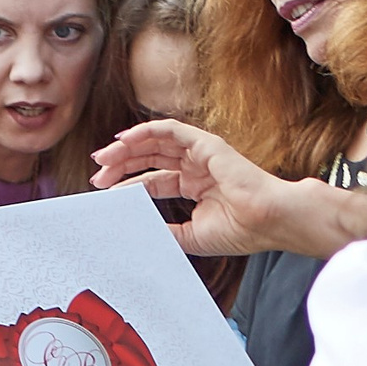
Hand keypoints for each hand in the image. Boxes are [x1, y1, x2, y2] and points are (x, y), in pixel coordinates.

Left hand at [92, 119, 317, 256]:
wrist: (268, 221)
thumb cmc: (241, 230)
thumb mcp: (189, 236)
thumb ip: (162, 229)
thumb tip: (131, 229)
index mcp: (195, 186)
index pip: (153, 180)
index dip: (127, 184)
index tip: (104, 191)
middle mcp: (196, 167)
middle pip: (150, 158)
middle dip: (121, 163)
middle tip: (97, 171)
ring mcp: (201, 154)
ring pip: (155, 142)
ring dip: (127, 147)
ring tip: (104, 156)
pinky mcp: (206, 144)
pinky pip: (170, 130)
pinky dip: (146, 131)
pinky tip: (125, 139)